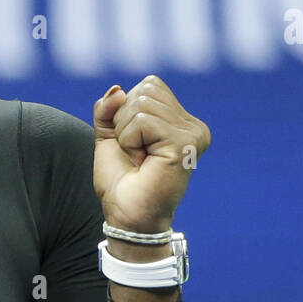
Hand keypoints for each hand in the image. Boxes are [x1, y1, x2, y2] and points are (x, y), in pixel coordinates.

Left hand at [93, 75, 210, 232]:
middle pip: (145, 90)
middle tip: (135, 153)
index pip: (150, 85)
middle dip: (124, 122)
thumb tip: (117, 89)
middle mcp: (193, 126)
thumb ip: (108, 108)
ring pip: (141, 103)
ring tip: (139, 159)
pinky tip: (142, 162)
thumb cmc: (121, 181)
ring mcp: (193, 134)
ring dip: (126, 134)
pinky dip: (130, 141)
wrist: (126, 216)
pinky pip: (142, 120)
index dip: (126, 111)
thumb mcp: (109, 135)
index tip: (134, 144)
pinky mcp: (184, 143)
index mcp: (182, 121)